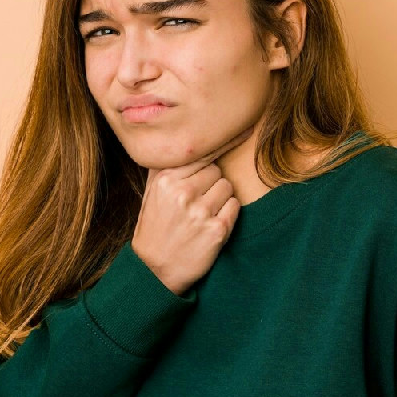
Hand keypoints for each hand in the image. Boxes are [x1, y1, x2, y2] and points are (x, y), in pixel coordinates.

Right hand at [132, 126, 254, 295]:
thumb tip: (182, 138)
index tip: (244, 126)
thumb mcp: (151, 192)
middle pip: (216, 171)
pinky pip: (234, 207)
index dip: (220, 143)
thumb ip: (166, 165)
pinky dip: (228, 213)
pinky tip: (212, 223)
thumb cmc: (154, 227)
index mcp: (166, 179)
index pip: (201, 153)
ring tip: (203, 213)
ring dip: (221, 198)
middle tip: (197, 201)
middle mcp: (183, 193)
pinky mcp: (216, 231)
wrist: (154, 269)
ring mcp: (200, 212)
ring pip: (228, 187)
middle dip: (211, 183)